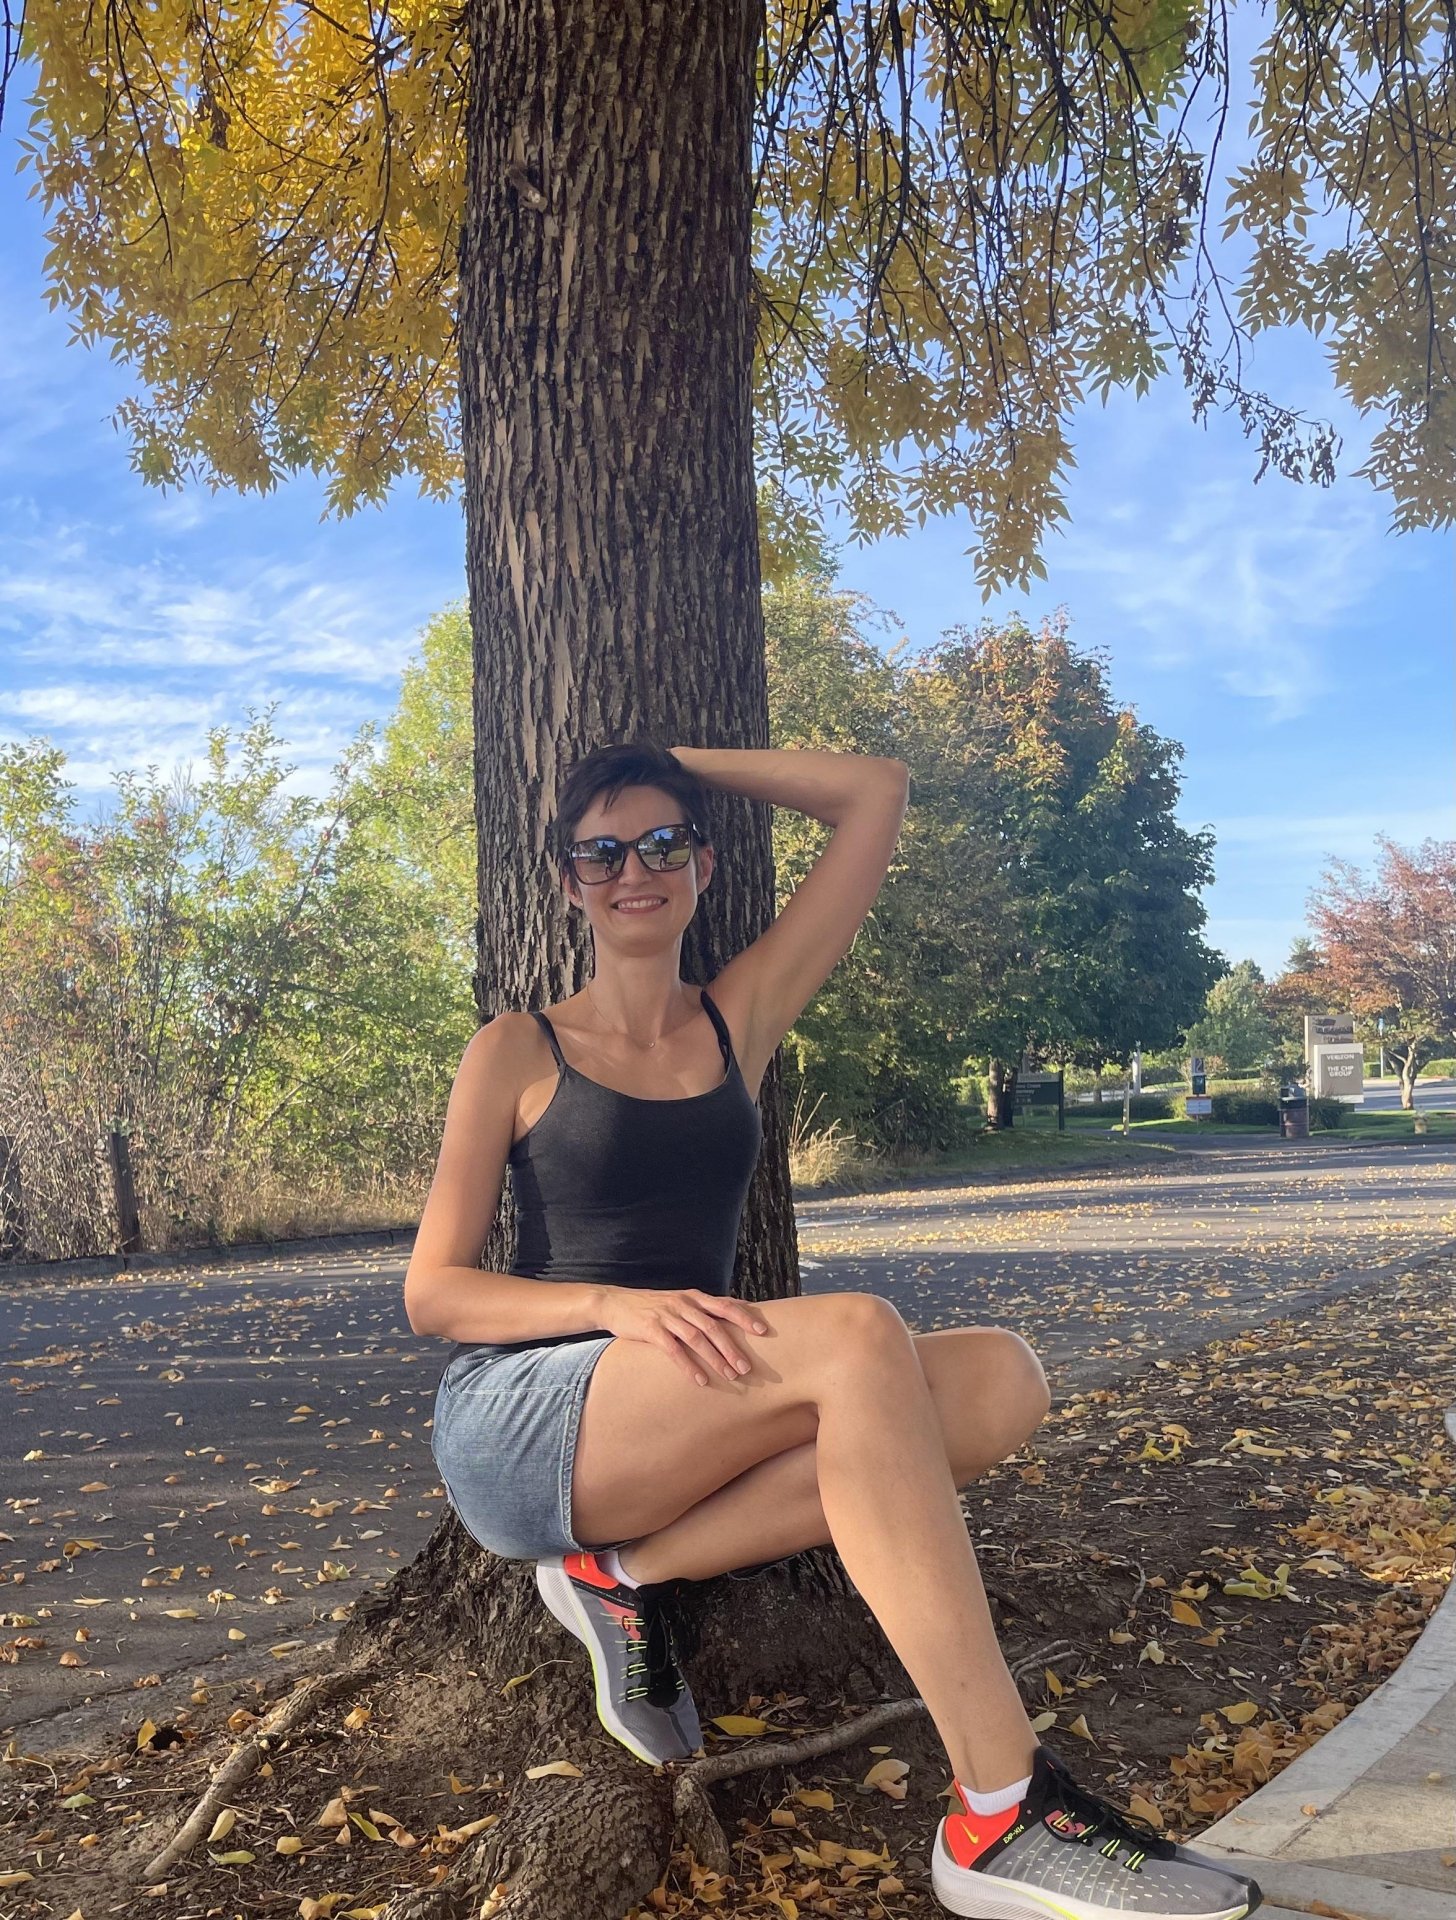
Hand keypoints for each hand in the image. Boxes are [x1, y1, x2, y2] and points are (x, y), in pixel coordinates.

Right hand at [597, 1287, 769, 1386]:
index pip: (725, 1305)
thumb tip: (733, 1314)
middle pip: (714, 1326)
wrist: (615, 1303)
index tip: (764, 1330)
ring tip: (730, 1376)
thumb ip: (703, 1308)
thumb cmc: (652, 1305)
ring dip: (715, 1359)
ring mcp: (667, 1316)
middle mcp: (683, 1304)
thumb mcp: (680, 1301)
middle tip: (746, 1367)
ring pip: (697, 1338)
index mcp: (693, 1298)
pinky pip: (674, 1350)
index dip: (745, 1317)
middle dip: (732, 1348)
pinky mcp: (651, 1329)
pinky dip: (689, 1366)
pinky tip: (700, 1380)